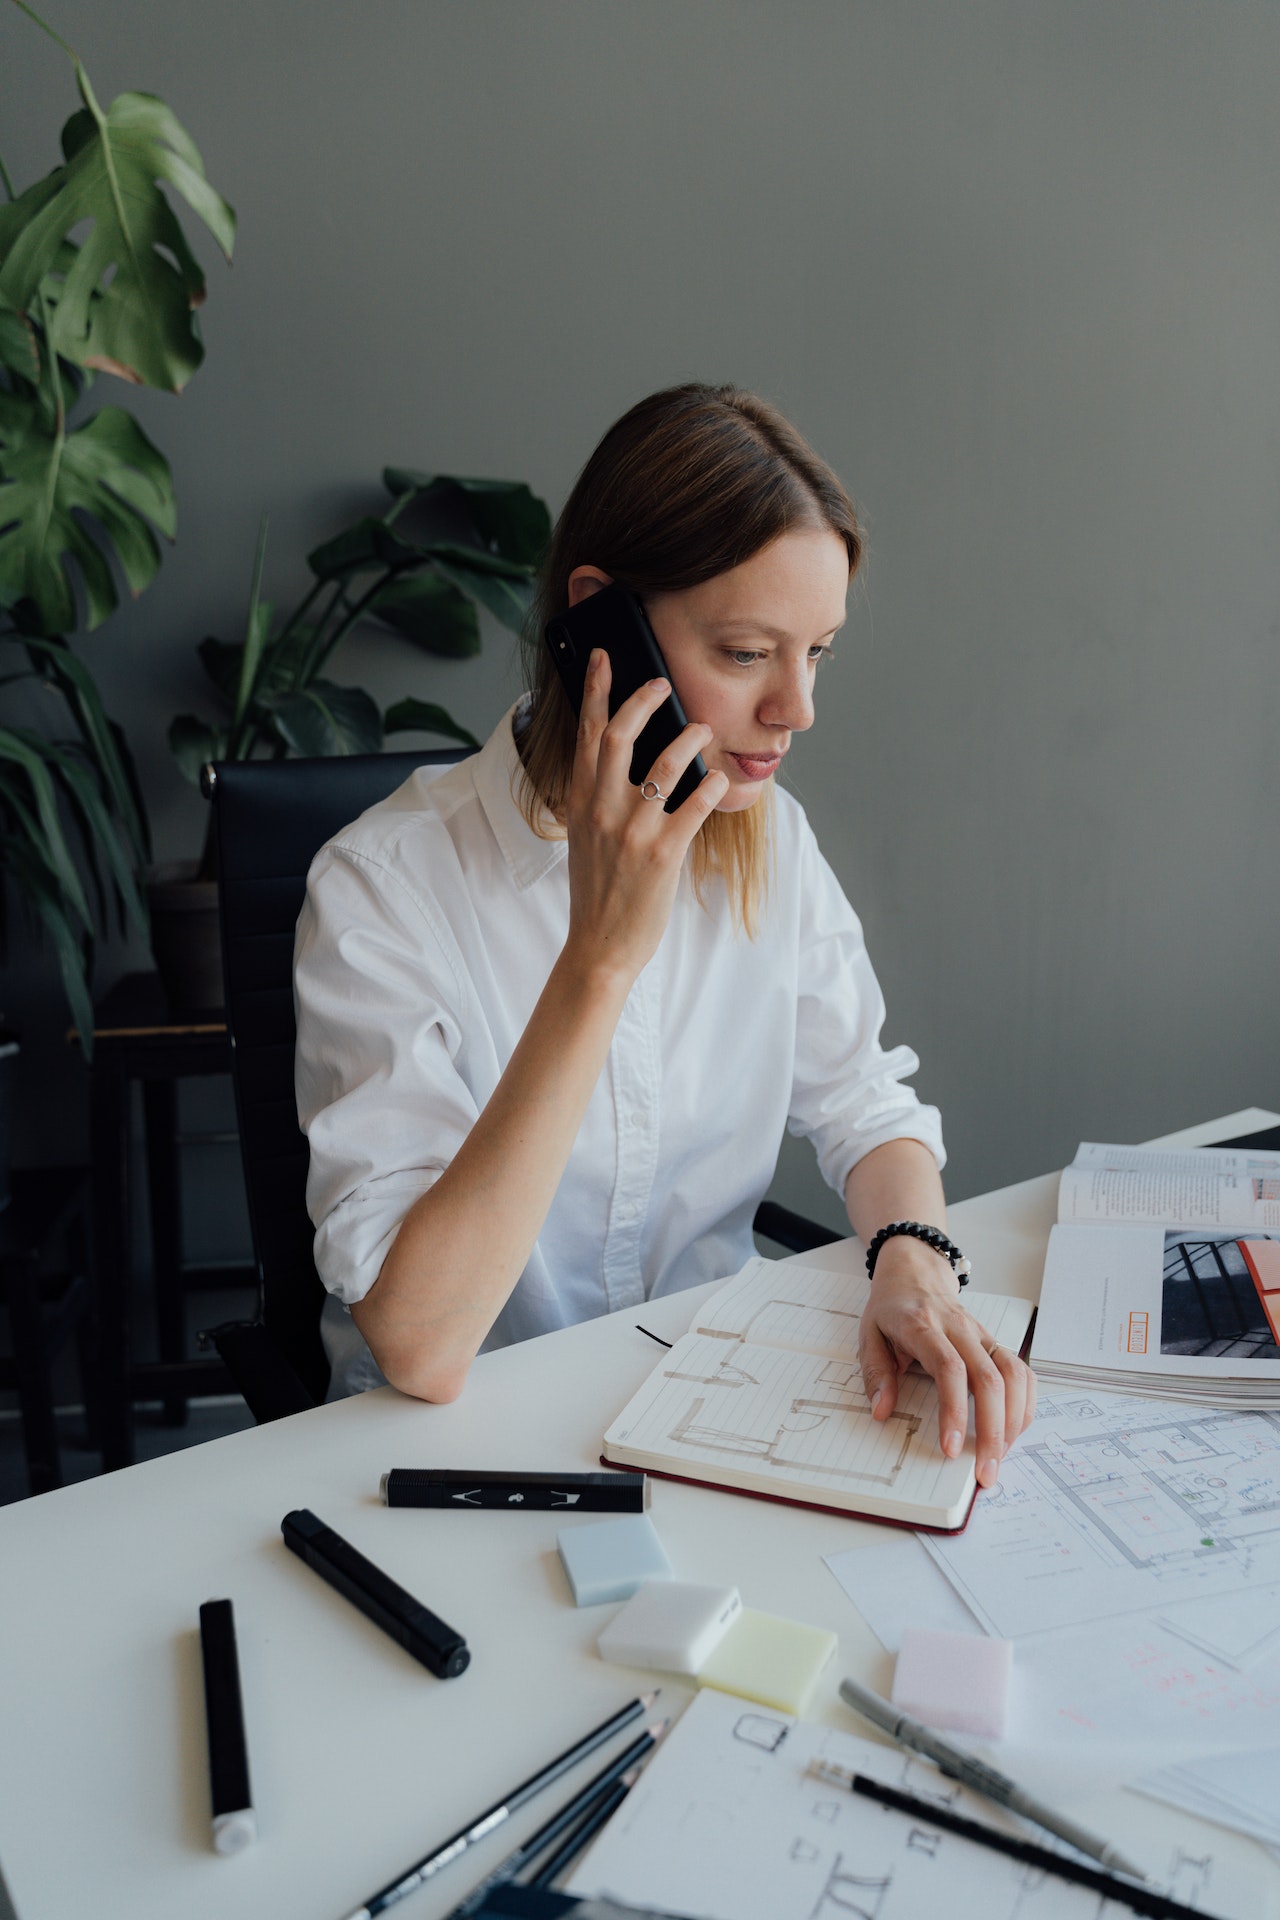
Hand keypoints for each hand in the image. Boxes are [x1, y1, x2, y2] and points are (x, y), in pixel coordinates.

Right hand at [563, 649, 727, 983]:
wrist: (599, 945)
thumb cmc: (597, 889)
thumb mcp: (585, 836)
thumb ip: (598, 797)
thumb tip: (623, 760)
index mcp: (580, 802)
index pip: (585, 733)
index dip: (594, 690)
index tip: (603, 658)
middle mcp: (602, 810)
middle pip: (618, 733)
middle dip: (643, 699)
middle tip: (663, 683)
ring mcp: (632, 831)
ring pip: (664, 764)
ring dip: (689, 738)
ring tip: (703, 731)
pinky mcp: (663, 854)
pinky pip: (694, 806)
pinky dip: (712, 787)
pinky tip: (721, 782)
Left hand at [858, 1236, 1035, 1486]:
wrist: (915, 1273)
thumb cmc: (892, 1309)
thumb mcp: (869, 1335)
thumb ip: (875, 1373)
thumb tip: (882, 1411)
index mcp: (924, 1327)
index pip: (949, 1369)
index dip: (955, 1411)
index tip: (952, 1448)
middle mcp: (960, 1330)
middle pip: (990, 1379)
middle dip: (992, 1431)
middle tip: (985, 1471)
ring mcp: (982, 1335)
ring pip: (1014, 1375)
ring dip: (1013, 1421)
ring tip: (1000, 1456)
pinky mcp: (995, 1343)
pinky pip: (1022, 1372)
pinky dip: (1024, 1404)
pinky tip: (1013, 1430)